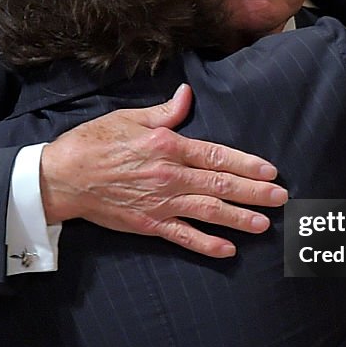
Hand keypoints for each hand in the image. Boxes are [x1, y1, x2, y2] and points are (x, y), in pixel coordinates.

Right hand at [39, 84, 287, 257]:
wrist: (63, 177)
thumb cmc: (94, 142)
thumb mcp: (130, 117)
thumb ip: (165, 112)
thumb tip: (187, 96)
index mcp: (168, 146)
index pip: (217, 156)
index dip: (247, 164)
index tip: (270, 171)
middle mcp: (170, 176)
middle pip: (221, 185)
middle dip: (255, 192)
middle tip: (281, 198)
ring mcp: (161, 203)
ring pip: (209, 212)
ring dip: (240, 218)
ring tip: (264, 224)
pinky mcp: (149, 224)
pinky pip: (184, 237)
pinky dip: (207, 244)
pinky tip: (228, 250)